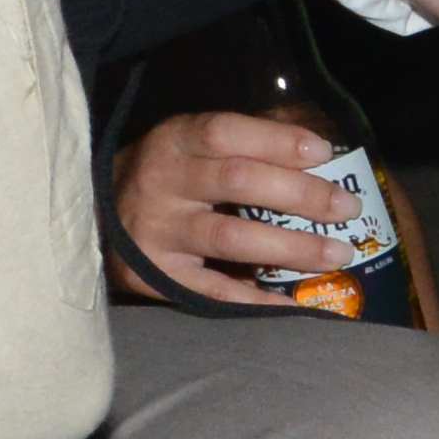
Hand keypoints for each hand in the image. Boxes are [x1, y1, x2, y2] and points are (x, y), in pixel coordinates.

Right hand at [111, 108, 382, 307]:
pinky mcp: (155, 276)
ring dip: (292, 247)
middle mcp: (163, 183)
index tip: (324, 150)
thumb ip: (240, 146)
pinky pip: (214, 292)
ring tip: (338, 253)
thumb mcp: (187, 147)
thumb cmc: (163, 179)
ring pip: (231, 238)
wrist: (91, 219)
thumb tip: (318, 153)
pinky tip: (295, 305)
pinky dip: (257, 300)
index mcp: (174, 141)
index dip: (277, 140)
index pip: (226, 132)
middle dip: (301, 194)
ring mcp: (158, 232)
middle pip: (238, 181)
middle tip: (347, 207)